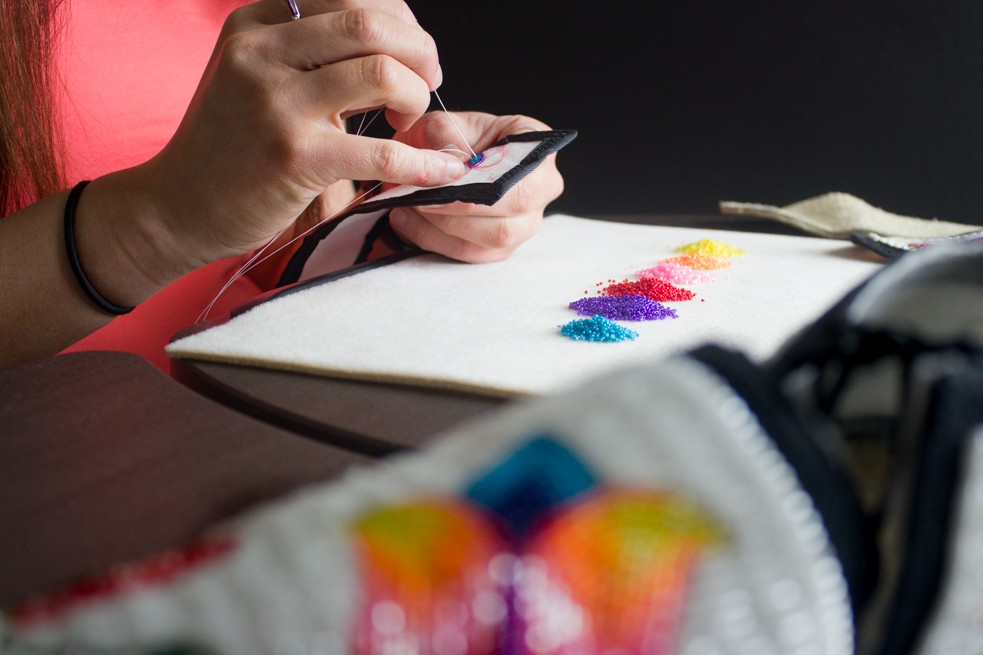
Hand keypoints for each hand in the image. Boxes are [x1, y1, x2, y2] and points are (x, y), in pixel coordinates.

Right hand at [129, 0, 468, 283]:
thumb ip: (308, 51)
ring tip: (407, 122)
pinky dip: (423, 163)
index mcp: (256, 23)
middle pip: (370, 23)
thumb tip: (395, 43)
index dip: (400, 22)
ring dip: (416, 98)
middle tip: (427, 83)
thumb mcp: (256, 75)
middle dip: (419, 52)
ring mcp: (275, 104)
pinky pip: (381, 152)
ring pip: (380, 73)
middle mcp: (261, 52)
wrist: (177, 206)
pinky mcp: (293, 157)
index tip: (412, 56)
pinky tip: (442, 171)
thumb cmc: (230, 145)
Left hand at [389, 112, 564, 262]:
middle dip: (456, 210)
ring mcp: (527, 222)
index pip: (520, 176)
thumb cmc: (451, 137)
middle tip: (417, 199)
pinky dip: (435, 240)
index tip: (439, 184)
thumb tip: (447, 165)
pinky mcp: (503, 247)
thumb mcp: (442, 123)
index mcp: (537, 149)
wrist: (446, 158)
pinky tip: (408, 221)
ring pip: (492, 238)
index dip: (480, 186)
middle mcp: (543, 187)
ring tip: (407, 207)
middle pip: (510, 211)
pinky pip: (473, 254)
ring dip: (442, 227)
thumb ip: (442, 136)